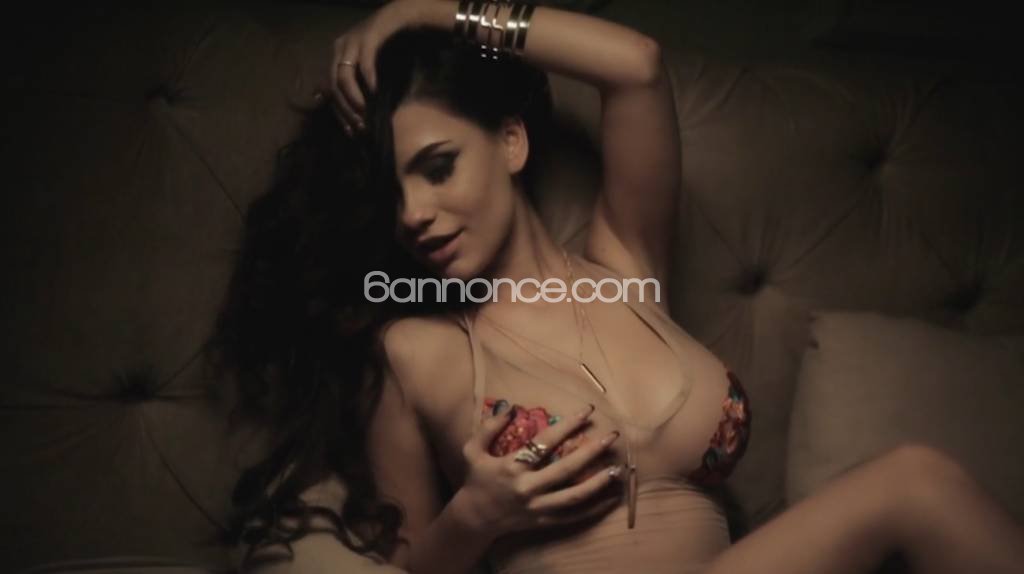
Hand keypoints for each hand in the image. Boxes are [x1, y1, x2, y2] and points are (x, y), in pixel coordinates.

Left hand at [326, 0, 425, 134]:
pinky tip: (374, 92)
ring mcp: (351, 42)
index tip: (350, 131)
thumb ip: (358, 82)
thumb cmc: (387, 43)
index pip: (330, 90)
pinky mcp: (367, 38)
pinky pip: (363, 63)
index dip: (338, 112)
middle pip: (333, 85)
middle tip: (359, 126)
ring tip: (364, 112)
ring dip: (352, 98)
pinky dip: (368, 80)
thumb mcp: (367, 64)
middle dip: (345, 109)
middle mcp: (339, 48)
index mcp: (336, 56)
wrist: (401, 16)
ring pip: (343, 77)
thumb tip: (356, 111)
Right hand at [452, 404, 624, 538]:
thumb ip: (489, 428)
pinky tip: (611, 498)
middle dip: (591, 452)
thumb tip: (509, 406)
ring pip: (573, 496)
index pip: (545, 442)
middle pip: (565, 469)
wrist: (475, 517)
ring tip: (618, 469)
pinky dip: (594, 509)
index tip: (588, 411)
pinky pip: (573, 517)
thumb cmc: (476, 479)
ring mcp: (537, 507)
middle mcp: (527, 487)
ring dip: (598, 483)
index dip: (568, 425)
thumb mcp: (473, 450)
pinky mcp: (544, 521)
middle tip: (612, 436)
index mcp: (512, 467)